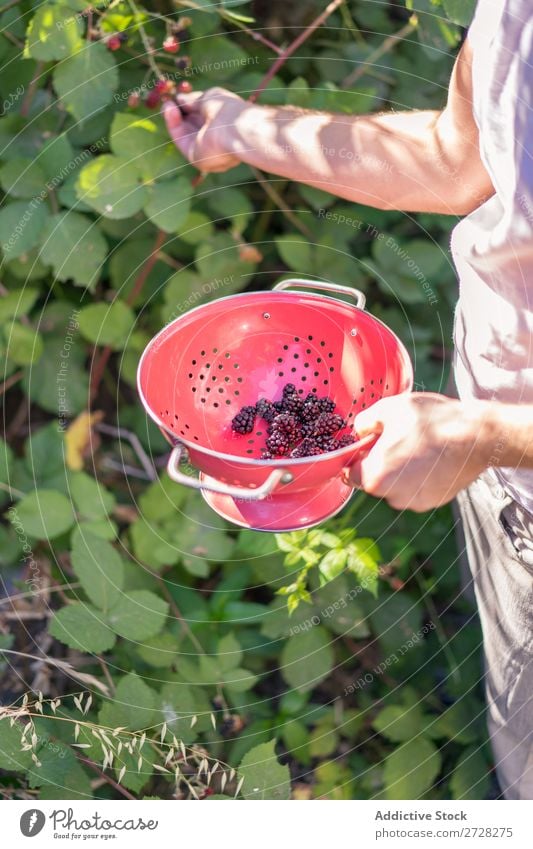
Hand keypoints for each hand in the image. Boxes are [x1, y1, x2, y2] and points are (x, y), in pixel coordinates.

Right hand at [163, 86, 245, 172]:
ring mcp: (204, 148)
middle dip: (179, 111)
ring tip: (167, 104)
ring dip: (174, 116)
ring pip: (184, 132)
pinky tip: (169, 109)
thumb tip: (179, 98)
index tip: (177, 96)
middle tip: (167, 100)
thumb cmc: (227, 110)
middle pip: (191, 125)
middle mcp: (214, 137)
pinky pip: (180, 139)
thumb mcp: (209, 97)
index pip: (202, 115)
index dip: (189, 105)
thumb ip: (193, 100)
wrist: (234, 130)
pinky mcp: (195, 157)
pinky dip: (173, 124)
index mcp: (221, 122)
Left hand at [348, 392, 492, 511]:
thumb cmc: (431, 422)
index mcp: (374, 477)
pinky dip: (419, 476)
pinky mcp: (433, 502)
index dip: (357, 455)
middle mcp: (391, 497)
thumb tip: (359, 431)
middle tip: (398, 438)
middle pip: (374, 479)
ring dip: (401, 469)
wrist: (476, 438)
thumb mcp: (389, 409)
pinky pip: (415, 488)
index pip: (349, 472)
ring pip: (396, 484)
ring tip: (419, 445)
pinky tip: (432, 457)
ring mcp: (414, 502)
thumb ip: (364, 422)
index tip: (368, 443)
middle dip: (380, 461)